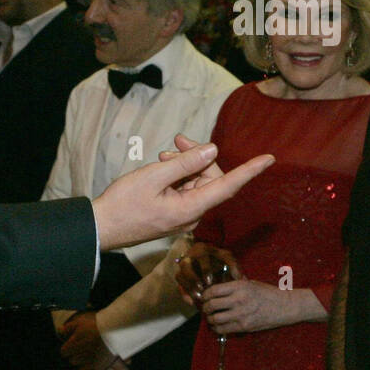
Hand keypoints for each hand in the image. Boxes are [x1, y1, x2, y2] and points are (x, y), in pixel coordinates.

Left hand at [58, 311, 124, 369]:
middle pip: (72, 361)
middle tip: (82, 349)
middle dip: (75, 356)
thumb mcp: (80, 323)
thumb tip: (59, 330)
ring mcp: (90, 363)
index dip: (67, 348)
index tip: (72, 344)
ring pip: (82, 369)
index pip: (64, 352)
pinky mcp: (100, 367)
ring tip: (89, 356)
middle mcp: (80, 357)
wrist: (112, 331)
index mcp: (73, 347)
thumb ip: (68, 327)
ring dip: (83, 364)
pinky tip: (96, 367)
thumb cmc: (94, 327)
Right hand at [92, 140, 273, 250]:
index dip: (249, 171)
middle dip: (197, 156)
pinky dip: (177, 174)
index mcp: (191, 208)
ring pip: (196, 181)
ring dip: (183, 164)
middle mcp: (192, 214)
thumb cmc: (124, 203)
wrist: (101, 228)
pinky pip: (185, 189)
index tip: (268, 159)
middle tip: (176, 141)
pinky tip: (161, 165)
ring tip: (161, 156)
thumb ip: (184, 163)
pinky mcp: (174, 213)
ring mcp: (184, 215)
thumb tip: (212, 151)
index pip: (228, 186)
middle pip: (210, 178)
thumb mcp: (153, 176)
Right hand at [174, 241, 241, 304]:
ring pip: (180, 276)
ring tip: (198, 297)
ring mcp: (183, 267)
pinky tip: (192, 303)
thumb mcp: (228, 258)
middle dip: (192, 278)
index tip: (209, 281)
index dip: (204, 269)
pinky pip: (179, 285)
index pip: (201, 257)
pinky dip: (184, 294)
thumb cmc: (220, 259)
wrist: (211, 261)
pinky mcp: (181, 277)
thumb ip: (234, 265)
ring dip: (188, 287)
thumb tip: (238, 277)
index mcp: (201, 249)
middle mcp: (189, 257)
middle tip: (201, 289)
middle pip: (185, 266)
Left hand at [202, 279, 299, 333]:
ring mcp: (241, 314)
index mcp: (240, 286)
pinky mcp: (244, 326)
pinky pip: (223, 329)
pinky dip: (217, 328)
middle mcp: (238, 300)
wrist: (284, 307)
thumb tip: (219, 287)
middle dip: (205, 308)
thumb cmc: (268, 293)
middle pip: (212, 305)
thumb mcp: (251, 283)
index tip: (204, 297)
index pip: (213, 291)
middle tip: (206, 308)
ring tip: (211, 317)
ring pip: (215, 319)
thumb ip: (235, 285)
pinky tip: (218, 326)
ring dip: (210, 319)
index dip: (205, 295)